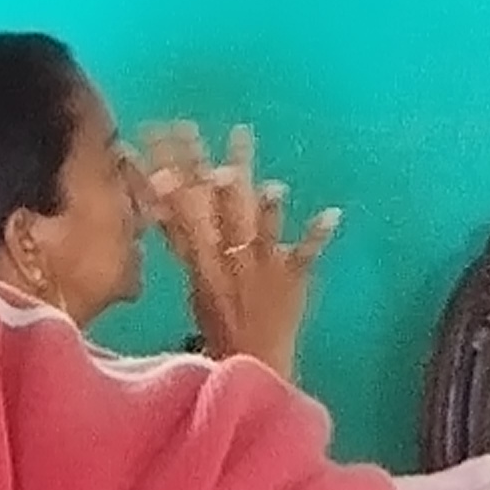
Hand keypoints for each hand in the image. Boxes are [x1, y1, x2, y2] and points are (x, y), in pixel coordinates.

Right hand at [138, 122, 339, 377]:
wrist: (253, 363)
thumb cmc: (224, 323)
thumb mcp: (197, 278)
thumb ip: (186, 239)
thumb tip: (168, 201)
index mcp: (202, 258)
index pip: (180, 207)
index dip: (166, 169)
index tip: (157, 131)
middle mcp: (227, 258)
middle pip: (212, 208)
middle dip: (199, 166)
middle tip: (190, 127)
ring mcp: (261, 267)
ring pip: (258, 231)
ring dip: (263, 210)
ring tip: (272, 184)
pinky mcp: (292, 278)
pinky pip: (305, 254)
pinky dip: (317, 234)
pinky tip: (333, 213)